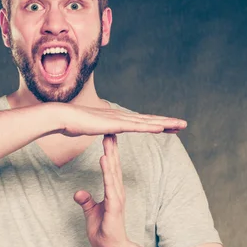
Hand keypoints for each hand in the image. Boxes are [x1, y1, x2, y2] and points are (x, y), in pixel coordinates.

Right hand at [57, 103, 186, 136]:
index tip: (171, 127)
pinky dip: (150, 127)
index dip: (158, 124)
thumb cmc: (73, 123)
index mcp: (118, 120)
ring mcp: (119, 119)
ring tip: (180, 125)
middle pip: (150, 120)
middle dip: (168, 122)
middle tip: (184, 125)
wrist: (62, 117)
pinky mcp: (115, 124)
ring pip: (148, 122)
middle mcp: (122, 117)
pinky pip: (136, 126)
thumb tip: (103, 130)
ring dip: (165, 123)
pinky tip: (162, 128)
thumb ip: (100, 129)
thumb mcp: (92, 129)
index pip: (142, 122)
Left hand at [73, 134, 134, 246]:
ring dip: (111, 156)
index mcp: (112, 191)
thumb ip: (86, 201)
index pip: (111, 168)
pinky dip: (107, 172)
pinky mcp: (115, 206)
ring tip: (108, 141)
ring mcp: (117, 198)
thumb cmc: (103, 231)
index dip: (109, 152)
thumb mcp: (91, 213)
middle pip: (114, 166)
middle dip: (112, 148)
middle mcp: (117, 191)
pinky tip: (105, 161)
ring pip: (113, 173)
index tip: (107, 137)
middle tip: (110, 130)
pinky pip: (110, 186)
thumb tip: (78, 192)